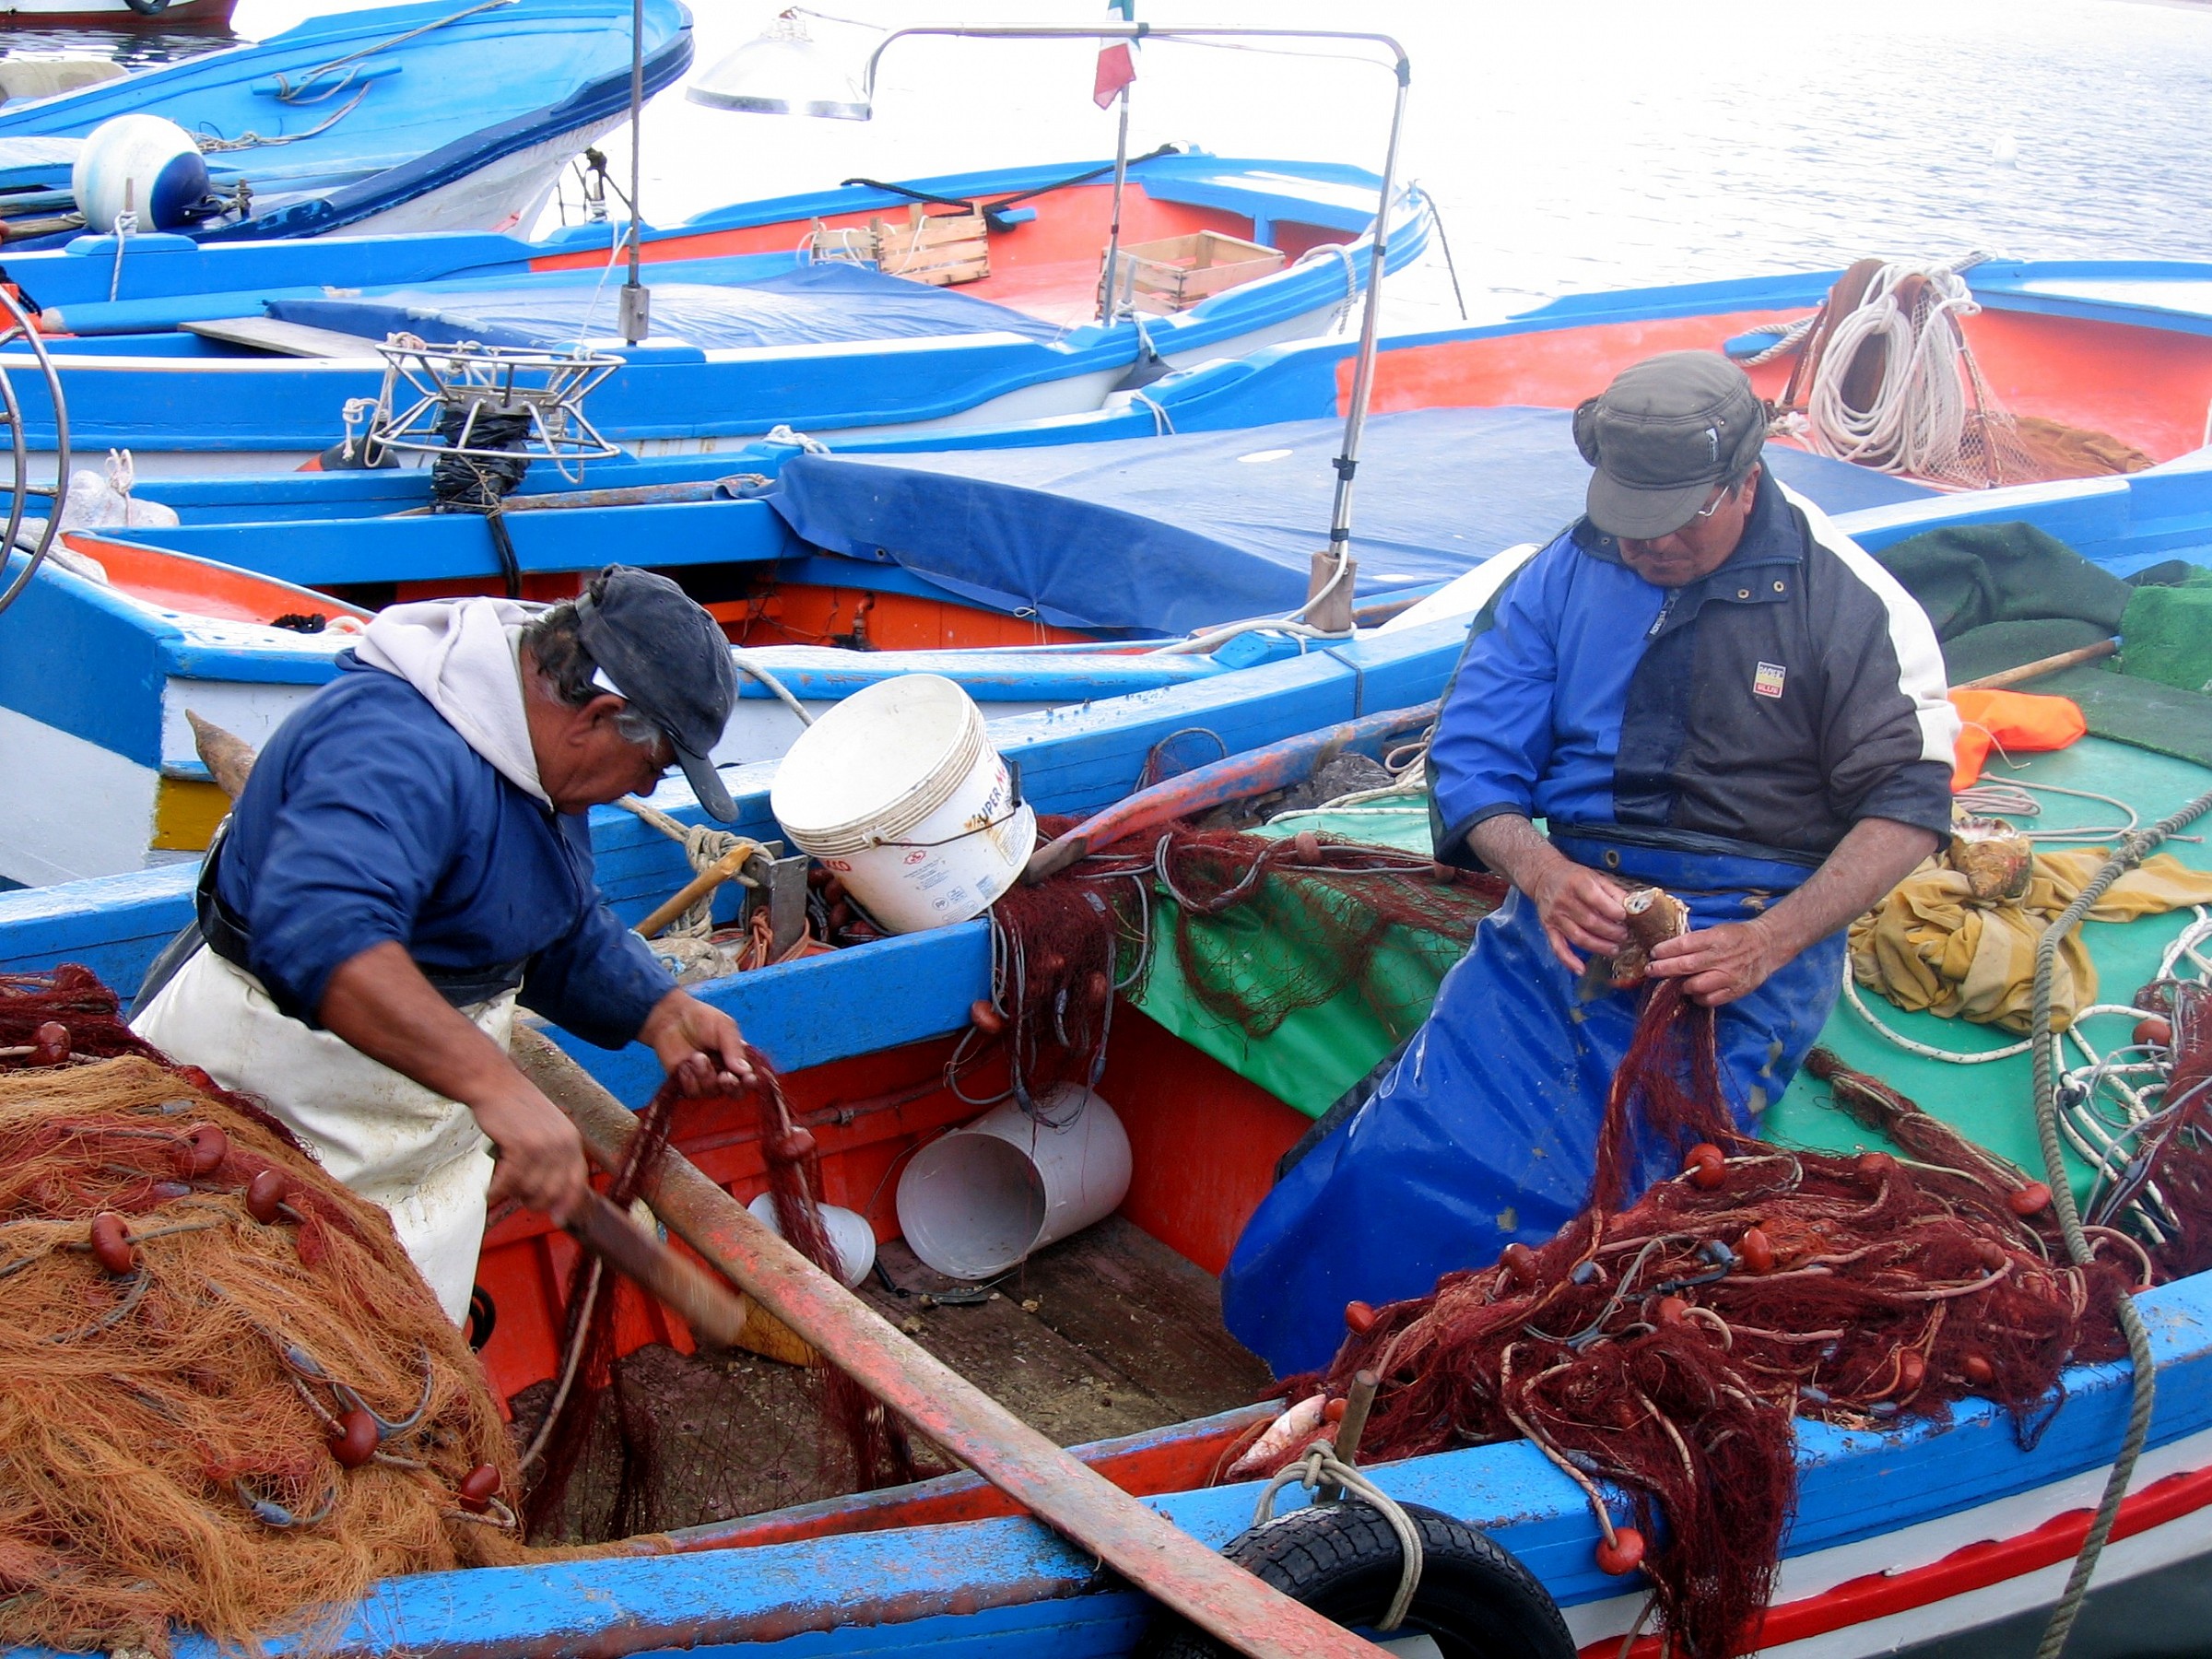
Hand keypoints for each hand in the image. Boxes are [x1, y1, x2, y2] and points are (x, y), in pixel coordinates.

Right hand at [474, 1086, 591, 1223]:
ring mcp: (543, 1145)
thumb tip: (553, 1195)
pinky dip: (497, 1191)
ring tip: (503, 1183)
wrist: (495, 1084)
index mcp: (572, 1140)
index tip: (558, 1219)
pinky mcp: (521, 1146)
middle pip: (553, 1192)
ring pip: (530, 1189)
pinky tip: (489, 1191)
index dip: (568, 1204)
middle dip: (534, 1201)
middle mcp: (563, 1143)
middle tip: (517, 1195)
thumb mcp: (548, 1129)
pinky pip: (510, 1182)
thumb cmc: (515, 1109)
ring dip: (513, 1193)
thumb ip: (554, 1157)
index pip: (577, 1181)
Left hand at [640, 988, 754, 1095]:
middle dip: (731, 1086)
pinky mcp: (685, 1084)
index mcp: (736, 1059)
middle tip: (724, 1076)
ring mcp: (704, 1080)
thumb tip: (745, 1071)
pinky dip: (689, 1080)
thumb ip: (734, 1048)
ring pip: (712, 1092)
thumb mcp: (724, 1027)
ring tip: (697, 1056)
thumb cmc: (701, 1019)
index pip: (748, 1078)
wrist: (671, 1018)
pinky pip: (692, 1093)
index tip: (748, 1079)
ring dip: (705, 1076)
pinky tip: (684, 1064)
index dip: (749, 1082)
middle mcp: (723, 1072)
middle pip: (734, 1092)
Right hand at [1526, 857, 1630, 973]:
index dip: (1614, 912)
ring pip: (1578, 937)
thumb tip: (1633, 907)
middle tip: (1624, 936)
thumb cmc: (1573, 876)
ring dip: (1599, 947)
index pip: (1597, 901)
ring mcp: (1555, 916)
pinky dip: (1568, 961)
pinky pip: (1557, 947)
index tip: (1625, 917)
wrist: (1544, 876)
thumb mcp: (1594, 876)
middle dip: (1611, 932)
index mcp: (1578, 884)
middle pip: (1590, 922)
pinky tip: (1581, 970)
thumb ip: (1613, 892)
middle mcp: (1564, 901)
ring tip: (1614, 950)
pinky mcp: (1548, 927)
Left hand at [1648, 919, 1785, 1006]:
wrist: (1766, 946)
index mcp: (1715, 938)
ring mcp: (1729, 976)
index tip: (1653, 953)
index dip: (1665, 950)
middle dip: (1664, 969)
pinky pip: (1710, 999)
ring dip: (1680, 986)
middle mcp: (1721, 958)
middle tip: (1651, 970)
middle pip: (1685, 966)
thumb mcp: (1716, 930)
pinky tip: (1693, 993)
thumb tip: (1668, 950)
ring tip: (1673, 983)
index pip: (1684, 945)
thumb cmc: (1736, 936)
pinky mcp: (1735, 990)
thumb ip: (1696, 941)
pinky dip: (1698, 998)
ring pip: (1696, 986)